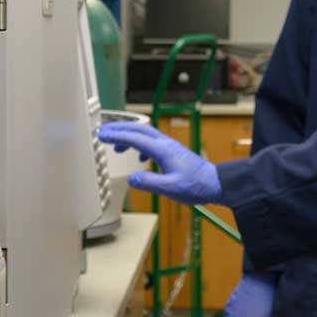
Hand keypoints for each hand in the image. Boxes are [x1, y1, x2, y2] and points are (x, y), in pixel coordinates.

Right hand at [96, 121, 221, 204]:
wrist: (215, 183)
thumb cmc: (196, 186)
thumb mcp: (171, 188)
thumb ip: (150, 183)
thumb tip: (132, 179)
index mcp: (163, 150)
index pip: (135, 138)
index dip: (116, 136)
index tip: (101, 135)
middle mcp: (165, 144)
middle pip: (139, 128)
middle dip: (120, 128)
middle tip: (103, 132)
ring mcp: (170, 146)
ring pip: (145, 133)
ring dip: (129, 135)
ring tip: (116, 146)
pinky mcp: (173, 152)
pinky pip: (151, 141)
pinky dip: (140, 144)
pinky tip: (138, 157)